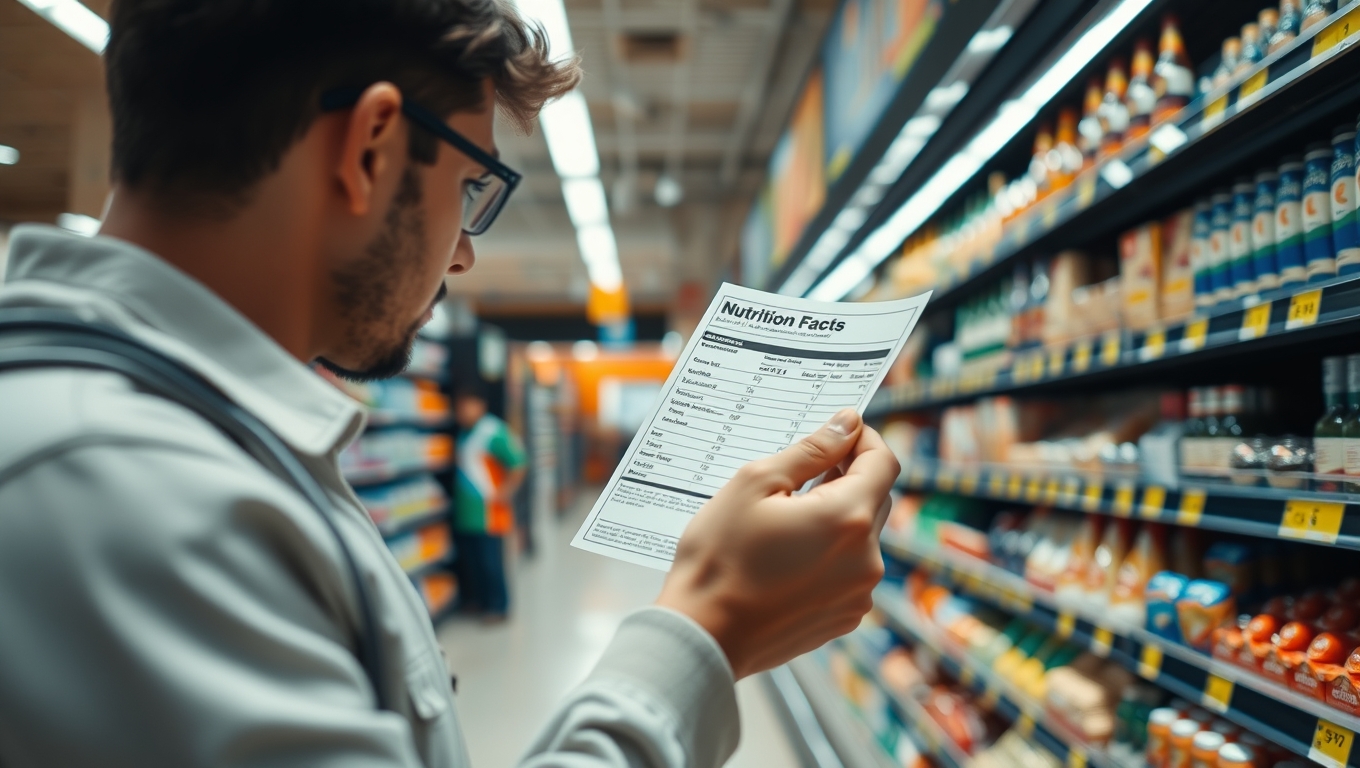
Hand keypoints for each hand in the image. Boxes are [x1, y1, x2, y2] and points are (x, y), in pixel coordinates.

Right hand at [656, 408, 897, 678]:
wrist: (703, 635)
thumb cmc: (720, 556)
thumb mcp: (756, 483)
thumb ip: (811, 450)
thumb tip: (848, 423)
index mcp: (849, 518)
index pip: (883, 462)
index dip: (864, 439)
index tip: (840, 433)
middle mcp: (867, 559)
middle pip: (876, 498)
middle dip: (847, 478)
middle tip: (803, 473)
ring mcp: (859, 593)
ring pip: (861, 537)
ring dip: (836, 518)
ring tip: (787, 519)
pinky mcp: (844, 617)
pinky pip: (850, 571)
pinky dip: (830, 555)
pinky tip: (788, 556)